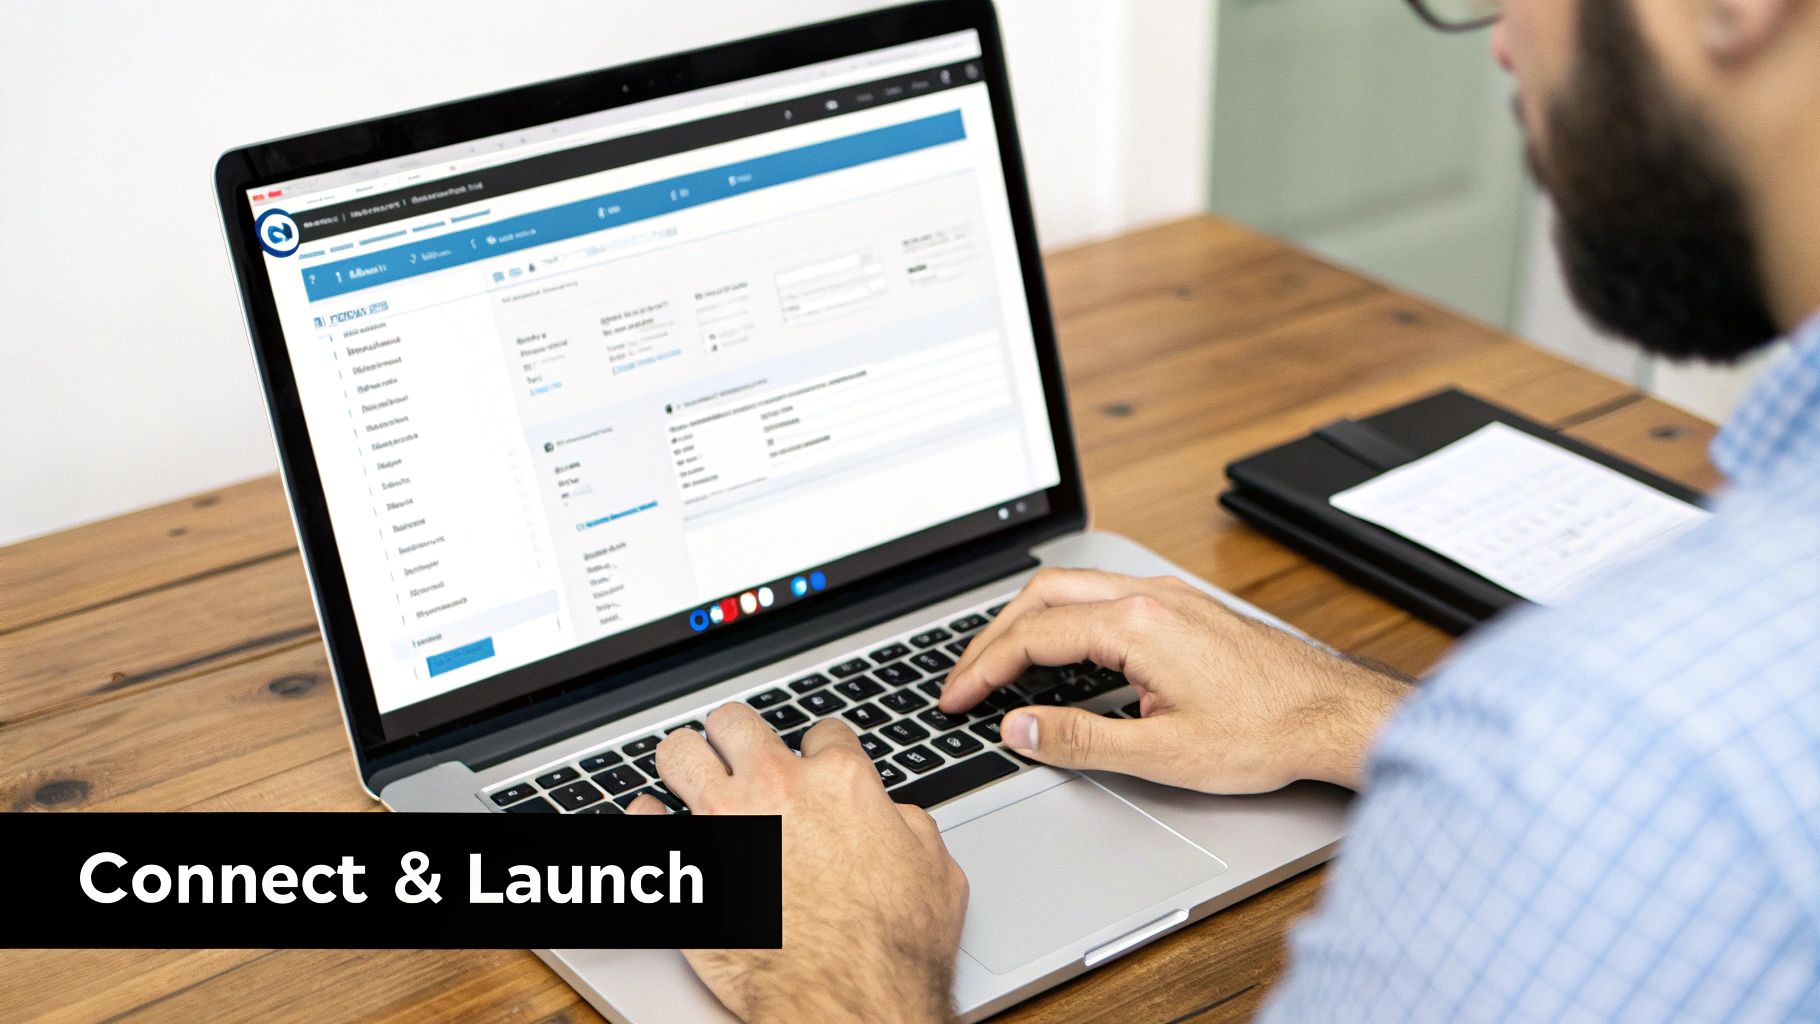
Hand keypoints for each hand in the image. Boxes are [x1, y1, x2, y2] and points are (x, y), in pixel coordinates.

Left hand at [627, 704, 966, 1023]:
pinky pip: (641, 820)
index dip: (819, 751)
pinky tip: (650, 821)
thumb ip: (907, 825)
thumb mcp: (935, 870)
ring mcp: (724, 823)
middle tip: (738, 759)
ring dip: (684, 762)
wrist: (849, 1000)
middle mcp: (777, 788)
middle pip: (736, 724)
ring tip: (687, 776)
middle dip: (736, 738)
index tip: (811, 767)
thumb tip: (891, 816)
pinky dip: (642, 819)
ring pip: (679, 752)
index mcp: (840, 781)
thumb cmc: (892, 949)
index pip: (821, 733)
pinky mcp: (685, 865)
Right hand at [939, 568, 1411, 792]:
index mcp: (1137, 626)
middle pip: (1043, 596)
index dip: (983, 669)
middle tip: (965, 680)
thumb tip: (1018, 728)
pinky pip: (1104, 595)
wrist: (1335, 715)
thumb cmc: (1266, 732)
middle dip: (993, 637)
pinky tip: (1062, 652)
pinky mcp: (1184, 607)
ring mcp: (1169, 597)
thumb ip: (1080, 740)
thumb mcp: (1162, 754)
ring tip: (999, 664)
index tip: (956, 699)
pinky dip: (1064, 617)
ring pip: (1074, 587)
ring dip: (1027, 621)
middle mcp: (1150, 598)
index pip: (1034, 636)